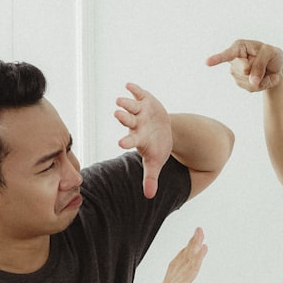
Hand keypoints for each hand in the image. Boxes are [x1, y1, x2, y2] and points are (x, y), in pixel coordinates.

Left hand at [114, 83, 172, 197]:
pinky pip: (138, 94)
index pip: (130, 140)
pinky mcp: (146, 101)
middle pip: (127, 120)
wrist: (165, 131)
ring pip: (130, 106)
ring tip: (120, 100)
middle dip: (123, 117)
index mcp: (137, 138)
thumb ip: (150, 178)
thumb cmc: (157, 148)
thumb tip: (149, 197)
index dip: (126, 141)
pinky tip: (129, 85)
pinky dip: (134, 89)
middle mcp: (136, 124)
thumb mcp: (156, 163)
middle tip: (117, 114)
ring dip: (126, 103)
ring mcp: (140, 112)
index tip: (121, 143)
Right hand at [145, 228, 207, 282]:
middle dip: (191, 245)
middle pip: (183, 259)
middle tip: (198, 232)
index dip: (186, 256)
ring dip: (194, 246)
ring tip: (200, 233)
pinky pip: (191, 269)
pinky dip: (197, 257)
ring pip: (187, 260)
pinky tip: (202, 248)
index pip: (179, 268)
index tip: (192, 246)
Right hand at [206, 39, 282, 91]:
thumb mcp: (271, 53)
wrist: (277, 67)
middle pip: (244, 71)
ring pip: (248, 82)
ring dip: (262, 80)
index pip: (228, 54)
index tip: (207, 63)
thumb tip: (252, 81)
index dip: (217, 59)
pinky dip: (263, 85)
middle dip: (258, 71)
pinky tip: (265, 78)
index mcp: (239, 47)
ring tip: (267, 72)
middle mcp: (234, 59)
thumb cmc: (272, 55)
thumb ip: (260, 64)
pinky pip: (251, 88)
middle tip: (267, 65)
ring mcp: (236, 72)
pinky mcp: (240, 83)